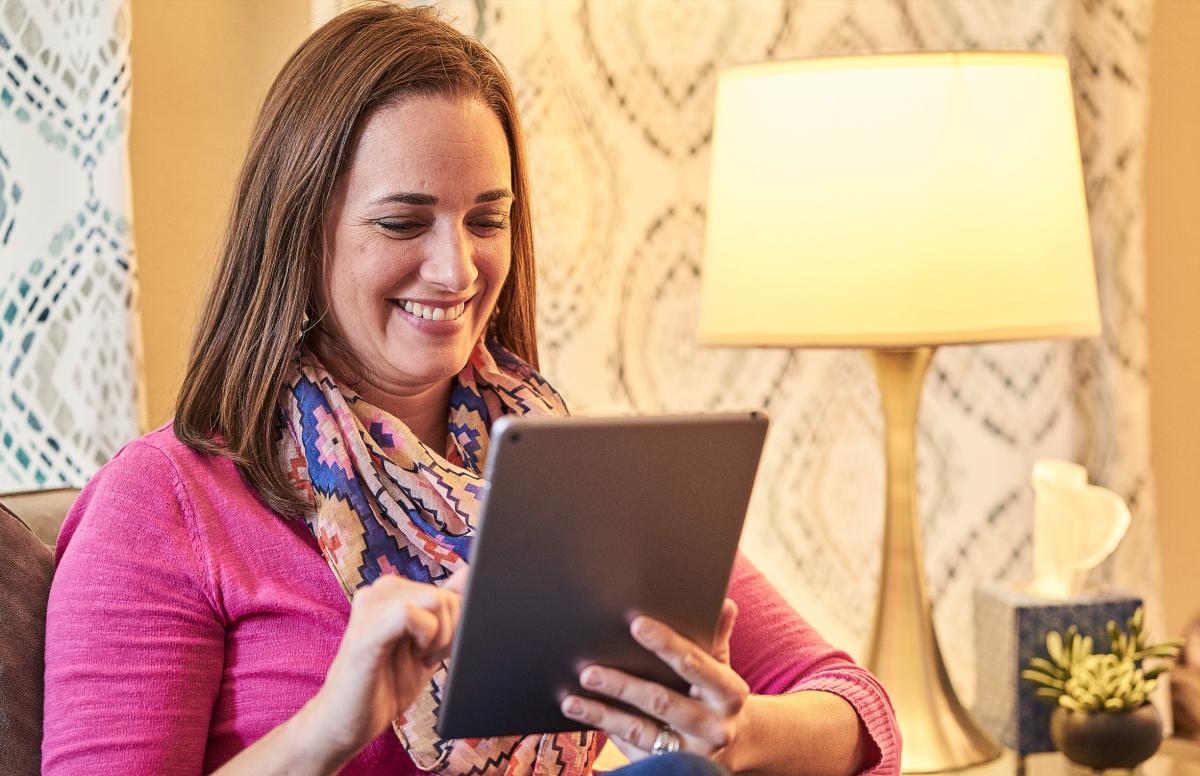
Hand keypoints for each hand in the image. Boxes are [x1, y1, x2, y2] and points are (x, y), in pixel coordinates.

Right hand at [300, 568, 467, 763]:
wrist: (349, 721)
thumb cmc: (387, 683)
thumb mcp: (428, 642)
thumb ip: (444, 609)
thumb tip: (466, 573)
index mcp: (393, 591)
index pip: (449, 591)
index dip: (456, 624)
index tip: (436, 649)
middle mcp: (379, 590)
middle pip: (446, 596)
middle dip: (450, 633)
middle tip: (424, 657)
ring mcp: (369, 606)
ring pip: (436, 600)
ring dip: (439, 637)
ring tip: (417, 658)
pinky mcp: (366, 630)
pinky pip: (411, 612)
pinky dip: (426, 637)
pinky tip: (414, 656)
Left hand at [560, 598, 748, 765]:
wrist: (735, 744)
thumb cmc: (717, 693)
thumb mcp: (721, 666)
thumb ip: (717, 637)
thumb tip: (723, 602)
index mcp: (728, 693)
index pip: (693, 663)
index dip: (665, 643)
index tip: (636, 624)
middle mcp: (713, 726)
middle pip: (661, 701)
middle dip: (622, 686)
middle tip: (588, 671)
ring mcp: (690, 752)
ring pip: (640, 731)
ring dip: (603, 714)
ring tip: (572, 700)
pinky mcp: (668, 766)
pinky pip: (633, 750)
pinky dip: (607, 732)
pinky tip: (584, 717)